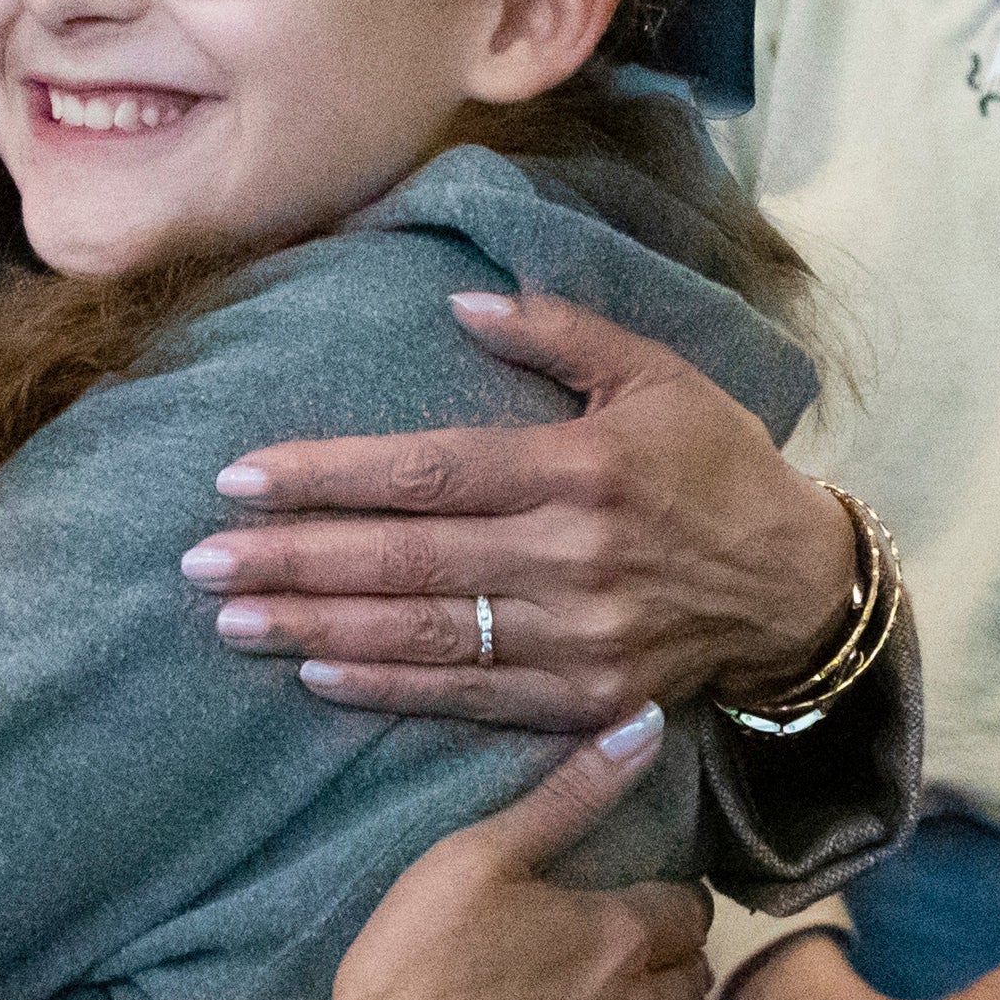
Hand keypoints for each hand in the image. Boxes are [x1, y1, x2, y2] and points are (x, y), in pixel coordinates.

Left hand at [191, 290, 864, 729]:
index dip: (327, 476)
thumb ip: (560, 333)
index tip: (239, 479)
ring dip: (318, 628)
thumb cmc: (719, 464)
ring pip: (423, 634)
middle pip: (405, 560)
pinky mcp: (583, 699)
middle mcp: (571, 556)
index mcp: (580, 469)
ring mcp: (576, 637)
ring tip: (235, 620)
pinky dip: (388, 687)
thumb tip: (461, 300)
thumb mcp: (656, 373)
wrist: (798, 589)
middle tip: (202, 562)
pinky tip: (319, 674)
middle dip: (293, 561)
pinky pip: (467, 696)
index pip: (427, 471)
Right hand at [228, 716, 706, 999]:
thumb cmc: (414, 976)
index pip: (688, 907)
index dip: (656, 901)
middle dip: (661, 963)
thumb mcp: (473, 860)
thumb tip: (649, 724)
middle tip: (599, 961)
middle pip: (691, 977)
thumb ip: (568, 795)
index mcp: (625, 939)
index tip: (619, 905)